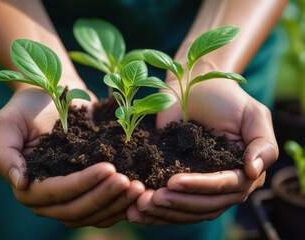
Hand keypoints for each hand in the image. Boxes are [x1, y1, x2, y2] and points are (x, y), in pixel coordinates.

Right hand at [0, 88, 144, 226]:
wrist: (55, 93)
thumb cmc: (29, 105)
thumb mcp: (7, 123)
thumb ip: (5, 155)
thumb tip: (20, 183)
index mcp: (28, 183)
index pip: (56, 193)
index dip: (82, 184)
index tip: (108, 168)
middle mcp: (49, 196)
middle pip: (76, 209)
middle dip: (104, 197)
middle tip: (129, 182)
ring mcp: (71, 194)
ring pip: (93, 213)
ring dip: (117, 204)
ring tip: (140, 188)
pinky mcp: (89, 187)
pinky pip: (105, 206)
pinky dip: (122, 204)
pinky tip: (140, 192)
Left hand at [127, 79, 276, 224]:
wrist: (194, 84)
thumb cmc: (225, 96)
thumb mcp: (253, 114)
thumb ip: (262, 144)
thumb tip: (253, 173)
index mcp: (245, 171)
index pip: (226, 188)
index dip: (201, 187)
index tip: (173, 182)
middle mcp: (224, 183)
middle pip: (205, 205)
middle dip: (178, 204)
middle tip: (151, 199)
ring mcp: (200, 183)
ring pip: (187, 210)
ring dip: (164, 211)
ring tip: (139, 206)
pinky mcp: (179, 179)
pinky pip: (171, 201)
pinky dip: (155, 209)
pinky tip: (135, 208)